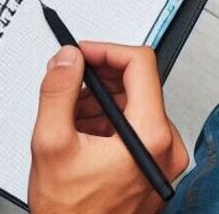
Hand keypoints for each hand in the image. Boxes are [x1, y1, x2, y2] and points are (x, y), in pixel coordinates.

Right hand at [29, 42, 188, 213]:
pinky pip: (136, 126)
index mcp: (151, 136)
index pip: (140, 64)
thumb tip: (67, 58)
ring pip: (135, 104)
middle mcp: (166, 147)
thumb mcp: (52, 144)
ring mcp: (164, 159)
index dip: (106, 51)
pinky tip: (81, 134)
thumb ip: (58, 92)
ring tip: (69, 115)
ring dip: (100, 101)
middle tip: (68, 82)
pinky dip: (108, 121)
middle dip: (98, 79)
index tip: (82, 53)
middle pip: (138, 84)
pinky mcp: (156, 167)